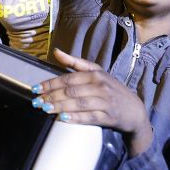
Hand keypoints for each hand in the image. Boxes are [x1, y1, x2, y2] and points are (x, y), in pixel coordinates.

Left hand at [33, 49, 153, 156]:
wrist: (134, 109)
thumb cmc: (110, 89)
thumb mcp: (96, 72)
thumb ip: (75, 63)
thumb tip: (55, 52)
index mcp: (95, 74)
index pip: (68, 78)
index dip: (50, 83)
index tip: (36, 88)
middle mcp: (100, 86)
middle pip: (71, 91)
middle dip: (51, 96)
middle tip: (36, 101)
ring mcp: (104, 101)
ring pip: (78, 103)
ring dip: (59, 106)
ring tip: (45, 109)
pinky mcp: (108, 116)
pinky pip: (89, 117)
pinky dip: (75, 118)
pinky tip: (63, 118)